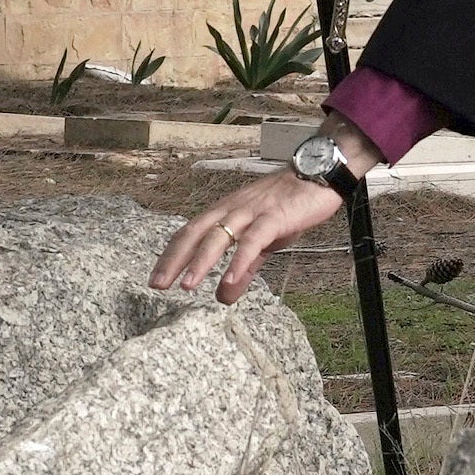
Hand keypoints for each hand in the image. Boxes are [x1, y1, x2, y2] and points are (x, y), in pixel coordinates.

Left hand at [151, 122, 384, 301]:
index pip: (189, 233)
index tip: (156, 279)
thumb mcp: (263, 243)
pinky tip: (229, 279)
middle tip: (158, 285)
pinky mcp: (273, 217)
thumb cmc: (287, 207)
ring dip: (201, 261)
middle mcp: (231, 209)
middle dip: (174, 260)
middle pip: (195, 233)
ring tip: (187, 286)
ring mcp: (251, 212)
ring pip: (219, 236)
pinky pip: (253, 240)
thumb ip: (243, 270)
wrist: (318, 176)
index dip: (170, 255)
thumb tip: (223, 297)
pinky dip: (239, 260)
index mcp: (225, 212)